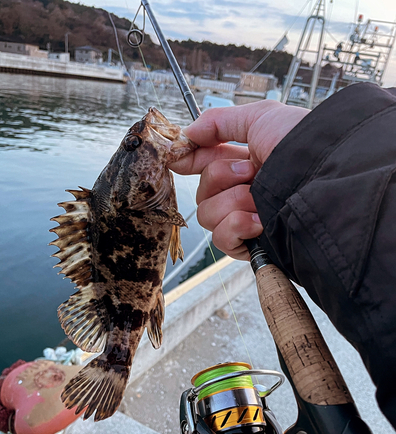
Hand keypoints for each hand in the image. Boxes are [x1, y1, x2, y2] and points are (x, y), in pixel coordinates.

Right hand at [170, 101, 308, 259]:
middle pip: (202, 191)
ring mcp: (245, 218)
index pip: (203, 164)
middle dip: (221, 177)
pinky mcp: (250, 243)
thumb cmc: (302, 146)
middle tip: (250, 171)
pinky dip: (236, 227)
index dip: (188, 160)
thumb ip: (219, 121)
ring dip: (231, 202)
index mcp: (244, 162)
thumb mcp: (260, 118)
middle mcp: (243, 191)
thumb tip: (187, 133)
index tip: (177, 157)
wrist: (326, 182)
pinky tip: (258, 221)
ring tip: (258, 198)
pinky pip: (221, 239)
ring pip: (207, 214)